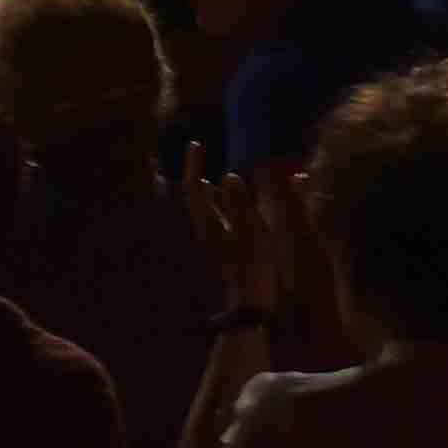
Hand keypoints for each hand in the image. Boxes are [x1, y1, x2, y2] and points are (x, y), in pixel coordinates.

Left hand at [180, 143, 304, 317]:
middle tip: (200, 154)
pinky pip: (217, 218)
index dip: (193, 164)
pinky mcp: (222, 248)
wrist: (250, 303)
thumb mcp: (252, 231)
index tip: (196, 144)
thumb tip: (229, 176)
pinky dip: (221, 204)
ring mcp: (212, 239)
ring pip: (205, 207)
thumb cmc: (253, 266)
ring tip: (217, 174)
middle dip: (196, 173)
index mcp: (208, 221)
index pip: (194, 186)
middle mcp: (204, 228)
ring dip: (209, 189)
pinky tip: (233, 204)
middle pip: (195, 195)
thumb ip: (241, 203)